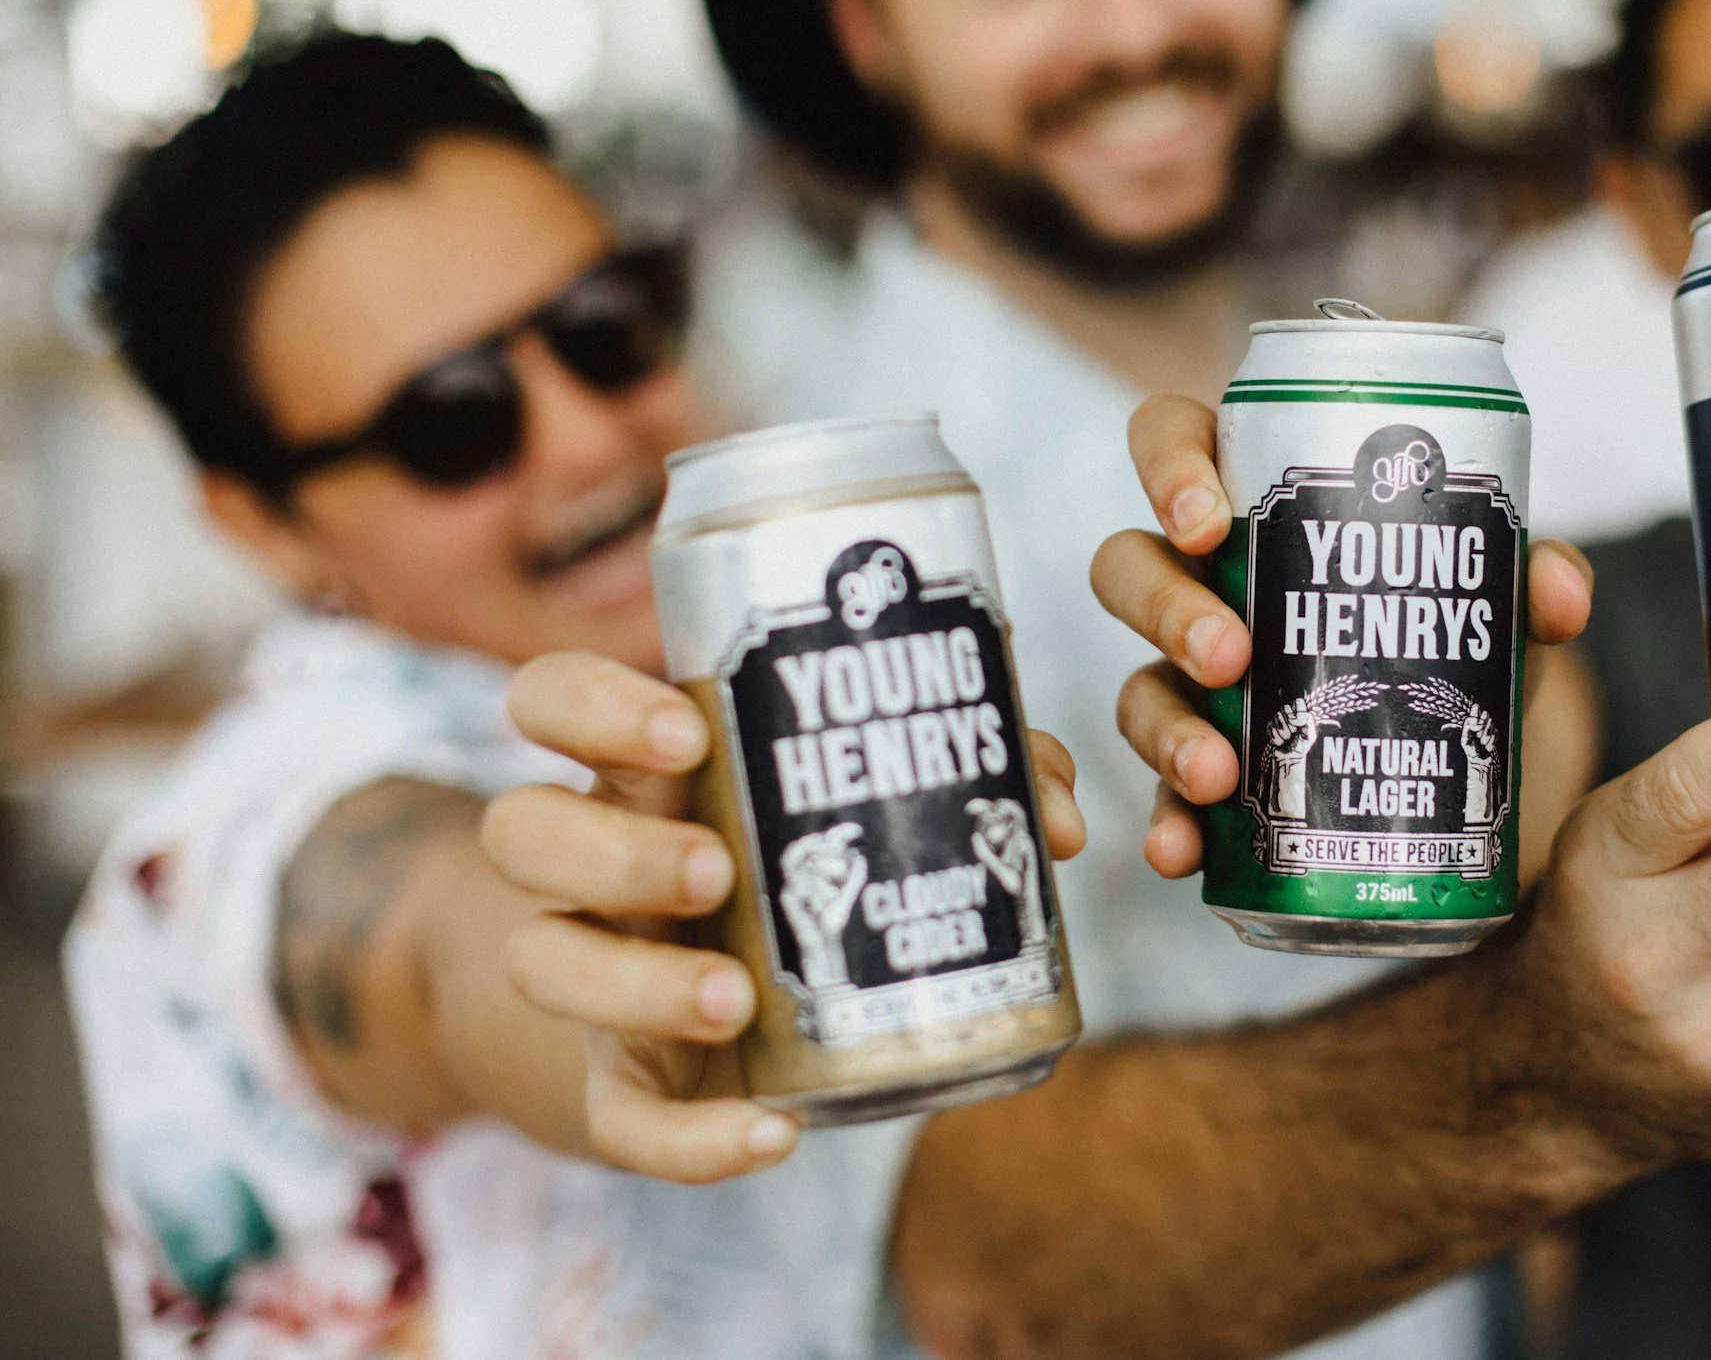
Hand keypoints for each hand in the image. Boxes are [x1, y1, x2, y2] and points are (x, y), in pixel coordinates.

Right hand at [480, 650, 1086, 1183]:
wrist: (724, 1009)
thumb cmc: (803, 865)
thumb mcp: (863, 800)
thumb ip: (971, 773)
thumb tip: (1055, 816)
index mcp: (642, 771)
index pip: (550, 701)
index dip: (593, 705)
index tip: (691, 730)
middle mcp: (591, 867)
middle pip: (526, 829)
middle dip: (614, 849)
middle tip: (719, 871)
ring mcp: (592, 975)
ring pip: (543, 963)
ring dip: (634, 982)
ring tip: (734, 998)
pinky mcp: (619, 1085)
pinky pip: (621, 1121)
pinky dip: (693, 1140)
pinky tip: (773, 1134)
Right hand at [1092, 394, 1593, 876]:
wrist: (1454, 760)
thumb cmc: (1441, 630)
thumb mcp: (1487, 600)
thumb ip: (1526, 579)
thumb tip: (1556, 592)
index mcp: (1256, 505)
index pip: (1172, 441)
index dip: (1168, 467)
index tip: (1208, 519)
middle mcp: (1204, 585)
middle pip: (1128, 566)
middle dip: (1167, 609)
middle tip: (1232, 655)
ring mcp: (1190, 681)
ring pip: (1135, 683)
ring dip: (1165, 726)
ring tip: (1217, 770)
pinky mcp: (1202, 769)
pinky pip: (1158, 791)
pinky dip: (1165, 822)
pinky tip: (1182, 849)